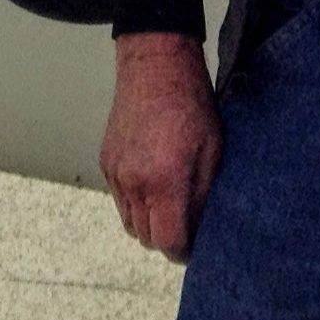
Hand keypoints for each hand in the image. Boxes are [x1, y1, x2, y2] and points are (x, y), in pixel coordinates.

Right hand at [101, 33, 221, 261]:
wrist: (155, 68)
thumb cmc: (192, 105)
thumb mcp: (213, 151)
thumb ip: (203, 195)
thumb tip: (201, 229)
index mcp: (164, 180)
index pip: (167, 241)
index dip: (182, 252)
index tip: (194, 248)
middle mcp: (135, 182)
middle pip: (146, 238)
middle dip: (167, 240)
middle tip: (187, 228)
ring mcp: (116, 173)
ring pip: (130, 223)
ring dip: (149, 224)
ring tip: (171, 207)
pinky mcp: (106, 163)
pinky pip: (120, 200)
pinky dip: (136, 203)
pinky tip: (155, 185)